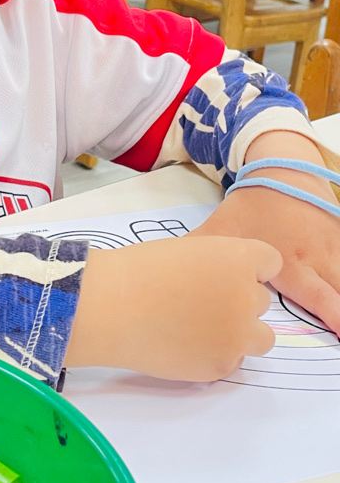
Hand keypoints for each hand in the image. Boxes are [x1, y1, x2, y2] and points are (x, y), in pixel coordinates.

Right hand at [65, 233, 280, 380]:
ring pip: (261, 337)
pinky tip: (186, 345)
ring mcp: (237, 335)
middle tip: (200, 303)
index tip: (225, 275)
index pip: (270, 262)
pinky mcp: (221, 365)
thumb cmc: (140, 270)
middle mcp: (247, 297)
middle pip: (261, 301)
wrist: (111, 307)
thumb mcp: (189, 250)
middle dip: (237, 301)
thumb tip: (228, 283)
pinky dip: (216, 355)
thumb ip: (220, 264)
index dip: (248, 268)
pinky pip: (234, 361)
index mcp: (239, 259)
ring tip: (204, 329)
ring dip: (240, 333)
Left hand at [192, 131, 339, 334]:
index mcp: (291, 262)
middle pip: (339, 291)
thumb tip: (161, 278)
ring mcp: (335, 248)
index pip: (316, 294)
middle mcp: (318, 259)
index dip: (331, 313)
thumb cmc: (254, 205)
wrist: (284, 168)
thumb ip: (200, 254)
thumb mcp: (225, 229)